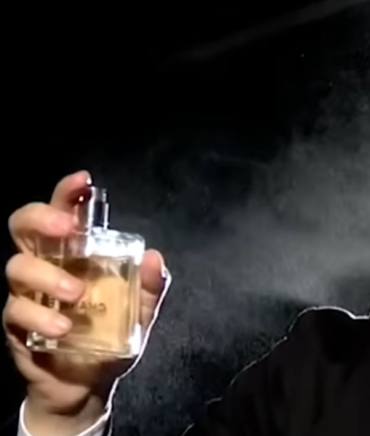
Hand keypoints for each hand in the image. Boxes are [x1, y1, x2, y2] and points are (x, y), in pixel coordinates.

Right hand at [3, 171, 169, 432]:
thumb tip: (156, 258)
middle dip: (42, 219)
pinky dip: (41, 316)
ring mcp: (26, 294)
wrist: (87, 386)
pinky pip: (16, 311)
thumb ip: (150, 287)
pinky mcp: (16, 325)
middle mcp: (45, 266)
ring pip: (16, 267)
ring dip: (48, 275)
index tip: (83, 181)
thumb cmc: (110, 336)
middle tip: (68, 230)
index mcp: (74, 255)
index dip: (67, 194)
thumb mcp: (139, 312)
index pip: (64, 214)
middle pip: (23, 227)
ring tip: (77, 294)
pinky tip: (64, 327)